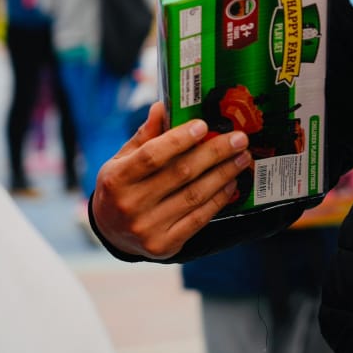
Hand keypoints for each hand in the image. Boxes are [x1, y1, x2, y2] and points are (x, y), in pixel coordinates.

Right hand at [91, 102, 252, 258]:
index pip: (152, 155)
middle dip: (215, 153)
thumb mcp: (122, 160)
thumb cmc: (120, 187)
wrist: (110, 232)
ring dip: (224, 174)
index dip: (179, 139)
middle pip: (180, 173)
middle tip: (239, 138)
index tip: (204, 125)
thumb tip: (162, 106)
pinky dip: (219, 199)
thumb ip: (144, 136)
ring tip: (242, 158)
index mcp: (116, 179)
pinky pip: (199, 218)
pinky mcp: (164, 245)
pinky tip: (231, 183)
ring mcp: (147, 228)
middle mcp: (130, 205)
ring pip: (194, 195)